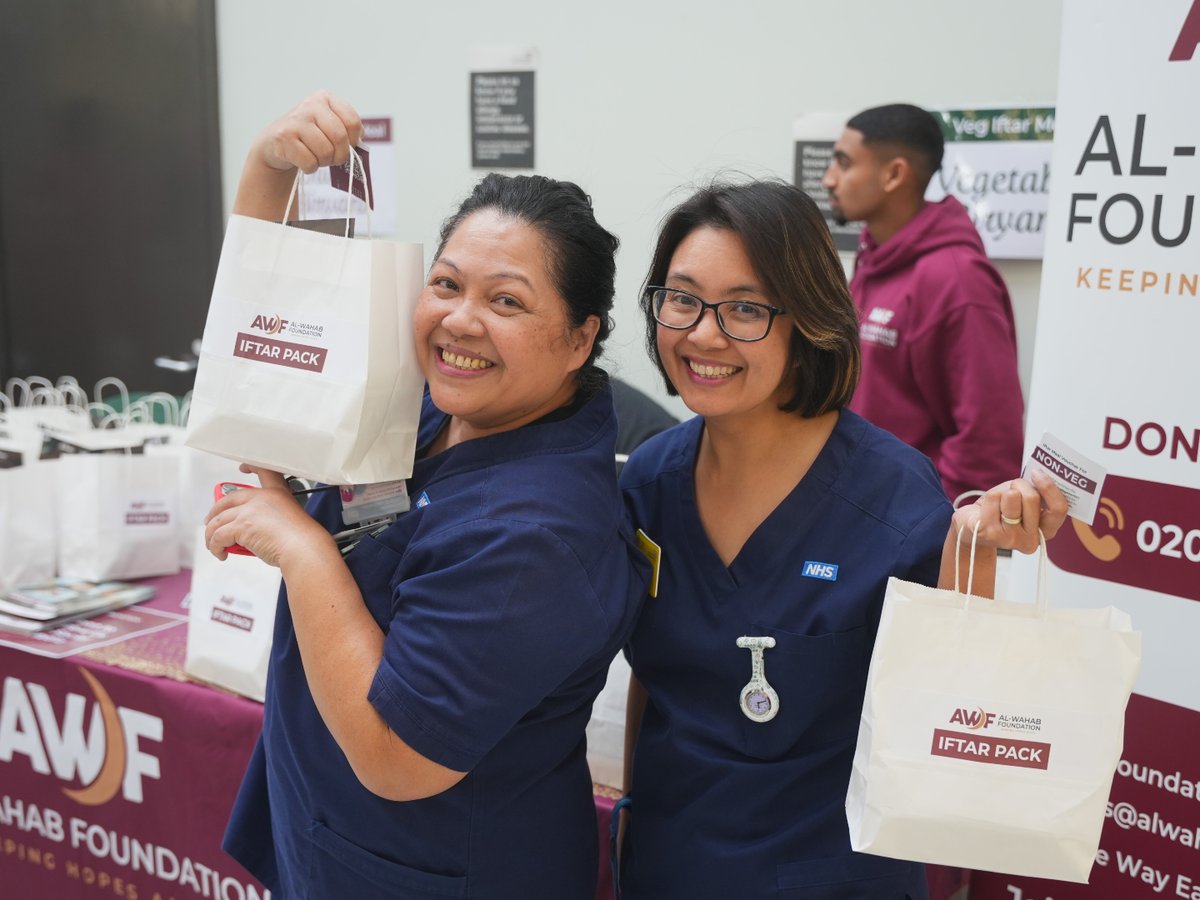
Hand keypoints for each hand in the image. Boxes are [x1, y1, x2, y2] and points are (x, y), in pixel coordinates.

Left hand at [203, 465, 331, 566]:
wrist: (304, 549)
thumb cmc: (303, 541)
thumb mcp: (289, 521)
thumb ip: (269, 520)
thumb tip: (251, 534)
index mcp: (277, 492)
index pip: (263, 470)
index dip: (251, 466)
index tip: (244, 467)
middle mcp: (261, 497)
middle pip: (227, 499)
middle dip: (214, 512)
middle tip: (211, 523)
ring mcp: (249, 510)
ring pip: (218, 521)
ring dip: (212, 535)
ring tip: (215, 546)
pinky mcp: (240, 525)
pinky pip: (218, 536)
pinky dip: (215, 547)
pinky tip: (221, 553)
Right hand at [253, 90, 362, 174]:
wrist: (276, 143)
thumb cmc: (310, 138)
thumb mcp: (330, 127)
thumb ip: (348, 131)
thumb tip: (360, 143)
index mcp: (326, 98)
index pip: (353, 122)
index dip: (353, 140)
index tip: (346, 145)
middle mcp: (311, 104)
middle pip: (340, 138)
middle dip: (339, 155)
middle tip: (331, 157)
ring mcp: (296, 120)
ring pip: (325, 152)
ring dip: (323, 162)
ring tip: (314, 156)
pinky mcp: (284, 137)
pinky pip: (309, 162)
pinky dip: (310, 167)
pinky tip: (302, 160)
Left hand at [950, 469, 1068, 554]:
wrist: (971, 526)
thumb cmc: (1001, 510)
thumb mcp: (1024, 500)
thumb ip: (1037, 492)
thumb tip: (1040, 474)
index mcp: (1045, 531)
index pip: (1058, 509)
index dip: (1050, 488)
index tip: (1037, 473)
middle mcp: (1030, 540)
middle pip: (1032, 497)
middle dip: (1019, 485)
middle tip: (1011, 491)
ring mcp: (1010, 539)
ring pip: (1012, 496)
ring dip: (1004, 491)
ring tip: (998, 502)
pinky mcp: (989, 534)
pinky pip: (994, 498)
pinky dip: (990, 497)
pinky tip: (986, 509)